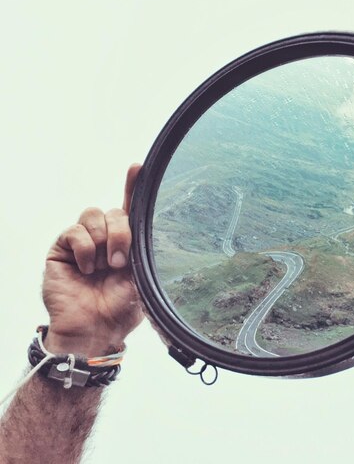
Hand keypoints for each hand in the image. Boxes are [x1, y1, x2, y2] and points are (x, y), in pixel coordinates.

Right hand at [42, 164, 143, 355]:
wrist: (94, 329)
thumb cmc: (120, 308)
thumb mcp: (141, 278)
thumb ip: (142, 251)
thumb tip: (148, 226)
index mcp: (126, 244)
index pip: (130, 209)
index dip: (132, 186)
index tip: (138, 167)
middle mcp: (104, 239)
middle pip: (114, 211)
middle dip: (121, 232)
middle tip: (120, 262)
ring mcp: (83, 243)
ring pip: (94, 214)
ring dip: (104, 239)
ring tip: (104, 266)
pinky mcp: (62, 248)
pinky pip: (75, 231)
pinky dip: (85, 248)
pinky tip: (86, 268)